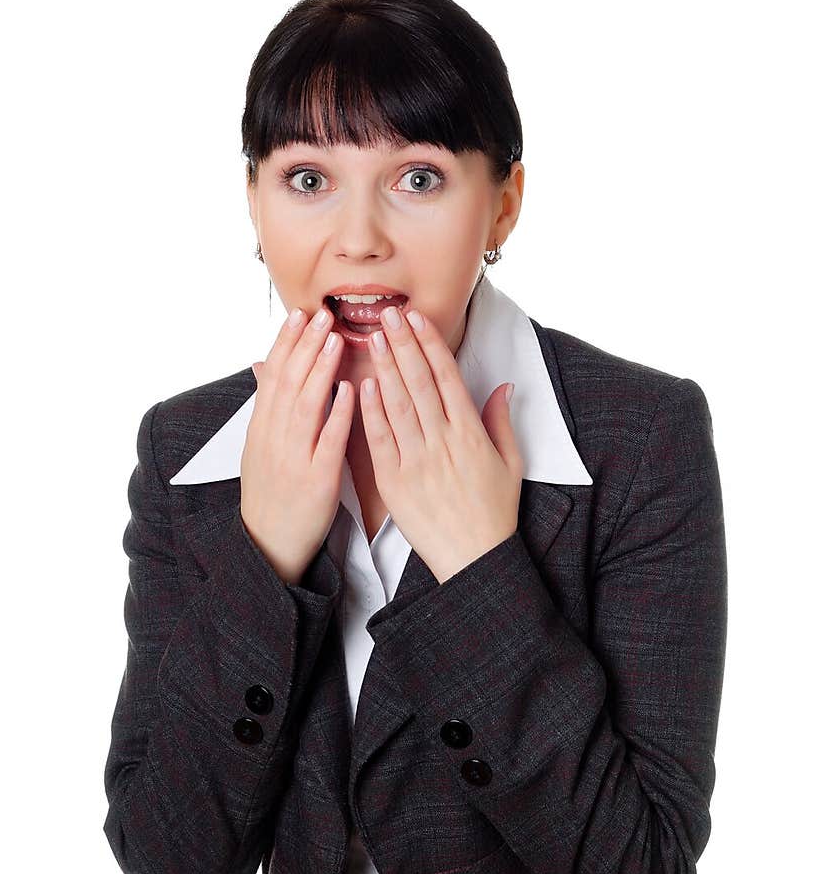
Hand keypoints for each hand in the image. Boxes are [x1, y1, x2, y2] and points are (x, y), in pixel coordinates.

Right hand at [241, 304, 351, 585]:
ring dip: (320, 371)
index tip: (298, 315)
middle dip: (304, 346)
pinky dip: (338, 414)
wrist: (269, 545)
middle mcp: (273, 439)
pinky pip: (328, 442)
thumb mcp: (259, 448)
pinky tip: (350, 391)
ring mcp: (293, 459)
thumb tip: (265, 367)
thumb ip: (268, 408)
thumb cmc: (272, 494)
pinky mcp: (316, 480)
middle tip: (320, 315)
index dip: (285, 343)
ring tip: (335, 341)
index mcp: (261, 429)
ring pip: (305, 407)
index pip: (272, 376)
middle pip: (288, 383)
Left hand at [359, 304, 522, 582]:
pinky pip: (380, 440)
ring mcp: (417, 461)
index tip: (417, 319)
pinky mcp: (394, 482)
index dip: (430, 345)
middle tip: (387, 313)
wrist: (473, 560)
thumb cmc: (494, 513)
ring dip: (384, 368)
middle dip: (402, 344)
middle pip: (419, 382)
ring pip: (397, 405)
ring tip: (371, 337)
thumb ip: (501, 422)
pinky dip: (371, 411)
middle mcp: (443, 442)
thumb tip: (502, 384)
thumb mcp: (510, 464)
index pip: (447, 377)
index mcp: (471, 434)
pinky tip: (363, 385)